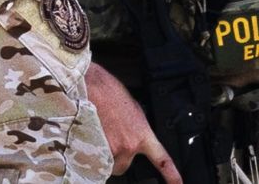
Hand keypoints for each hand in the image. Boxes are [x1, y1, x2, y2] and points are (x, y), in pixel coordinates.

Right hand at [85, 62, 181, 183]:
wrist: (91, 84)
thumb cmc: (109, 91)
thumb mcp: (132, 109)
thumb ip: (135, 128)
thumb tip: (131, 135)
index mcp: (142, 134)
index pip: (162, 160)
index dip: (171, 175)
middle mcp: (129, 145)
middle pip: (123, 166)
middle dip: (115, 158)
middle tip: (107, 142)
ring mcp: (112, 148)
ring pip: (106, 164)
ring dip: (101, 155)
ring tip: (95, 136)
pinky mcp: (95, 147)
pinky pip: (92, 159)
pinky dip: (88, 152)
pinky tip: (86, 137)